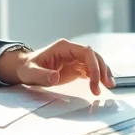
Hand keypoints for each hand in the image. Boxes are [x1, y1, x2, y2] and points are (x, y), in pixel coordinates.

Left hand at [0, 39, 114, 95]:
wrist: (25, 69)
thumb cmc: (27, 68)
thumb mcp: (31, 73)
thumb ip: (42, 75)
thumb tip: (55, 77)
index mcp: (63, 47)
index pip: (86, 52)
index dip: (94, 65)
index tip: (95, 82)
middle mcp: (72, 51)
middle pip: (94, 56)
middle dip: (102, 70)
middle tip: (106, 86)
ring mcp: (74, 58)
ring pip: (95, 63)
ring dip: (103, 73)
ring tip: (109, 86)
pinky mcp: (75, 67)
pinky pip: (91, 70)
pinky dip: (98, 77)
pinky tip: (101, 86)